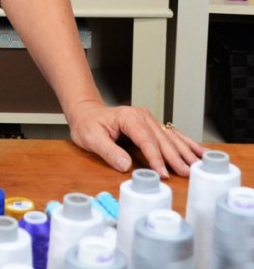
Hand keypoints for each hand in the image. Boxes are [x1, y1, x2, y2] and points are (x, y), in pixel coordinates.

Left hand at [65, 99, 205, 176]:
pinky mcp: (152, 125)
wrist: (85, 113)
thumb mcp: (90, 138)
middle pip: (162, 139)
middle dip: (176, 157)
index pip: (146, 140)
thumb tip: (126, 165)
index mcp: (128, 117)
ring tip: (200, 165)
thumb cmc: (86, 124)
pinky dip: (186, 144)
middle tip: (188, 173)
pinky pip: (172, 135)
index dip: (156, 158)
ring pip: (171, 137)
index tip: (164, 173)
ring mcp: (149, 119)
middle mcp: (142, 116)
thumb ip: (108, 151)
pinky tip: (200, 152)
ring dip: (186, 152)